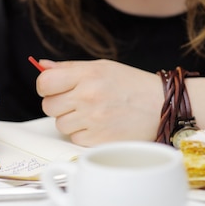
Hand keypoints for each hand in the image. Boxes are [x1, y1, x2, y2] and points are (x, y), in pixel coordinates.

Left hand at [36, 59, 161, 145]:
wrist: (163, 107)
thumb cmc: (132, 85)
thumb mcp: (102, 67)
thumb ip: (69, 68)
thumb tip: (41, 66)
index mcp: (88, 74)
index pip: (45, 82)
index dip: (46, 86)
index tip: (53, 88)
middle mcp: (88, 96)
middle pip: (48, 106)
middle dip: (58, 105)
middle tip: (76, 102)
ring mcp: (93, 119)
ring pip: (60, 124)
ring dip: (71, 121)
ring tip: (92, 113)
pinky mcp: (99, 140)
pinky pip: (75, 139)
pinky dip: (83, 134)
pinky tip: (100, 125)